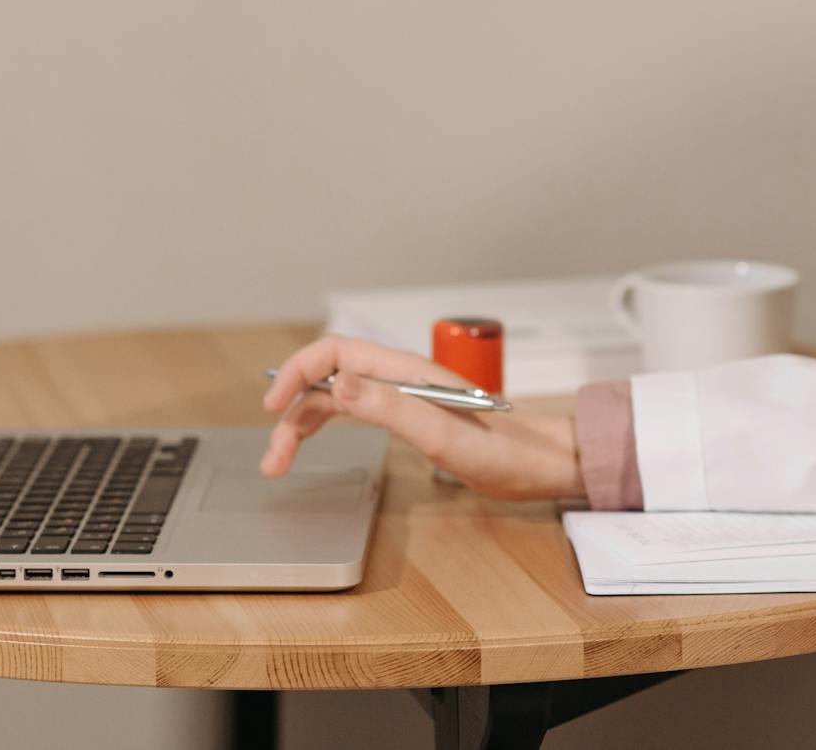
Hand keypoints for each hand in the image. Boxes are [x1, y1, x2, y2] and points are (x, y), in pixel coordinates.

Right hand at [260, 334, 584, 500]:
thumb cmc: (505, 453)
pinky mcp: (410, 412)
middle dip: (291, 408)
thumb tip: (338, 385)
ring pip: (337, 395)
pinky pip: (356, 408)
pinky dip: (325, 423)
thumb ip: (392, 409)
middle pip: (329, 375)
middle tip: (273, 458)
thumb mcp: (445, 437)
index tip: (272, 407)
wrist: (542, 463)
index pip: (336, 353)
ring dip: (302, 423)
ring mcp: (405, 394)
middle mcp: (402, 376)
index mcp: (408, 373)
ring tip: (279, 462)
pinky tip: (312, 441)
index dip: (298, 372)